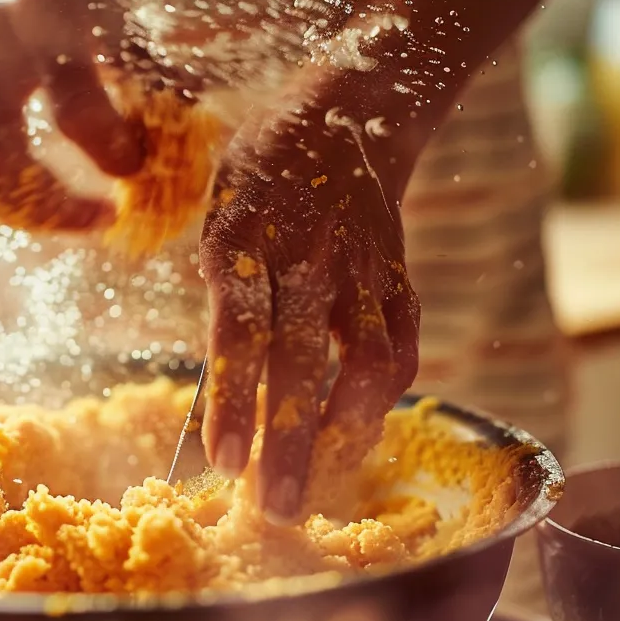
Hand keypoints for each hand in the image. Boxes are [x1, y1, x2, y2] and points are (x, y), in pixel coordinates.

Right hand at [0, 0, 150, 231]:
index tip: (136, 170)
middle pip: (2, 154)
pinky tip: (44, 201)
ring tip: (76, 220)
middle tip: (103, 218)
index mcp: (47, 11)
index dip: (108, 151)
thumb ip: (154, 68)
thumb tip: (195, 128)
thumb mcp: (120, 13)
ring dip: (27, 213)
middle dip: (55, 205)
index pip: (73, 107)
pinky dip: (4, 196)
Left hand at [198, 111, 419, 520]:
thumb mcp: (223, 214)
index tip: (221, 460)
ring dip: (339, 433)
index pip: (240, 332)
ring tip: (317, 486)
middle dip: (285, 441)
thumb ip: (225, 288)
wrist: (349, 112)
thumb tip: (220, 377)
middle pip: (298, 362)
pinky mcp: (398, 278)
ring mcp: (361, 268)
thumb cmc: (264, 173)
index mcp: (246, 237)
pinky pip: (398, 349)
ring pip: (361, 364)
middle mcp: (308, 255)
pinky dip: (379, 400)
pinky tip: (355, 436)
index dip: (232, 400)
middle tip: (273, 507)